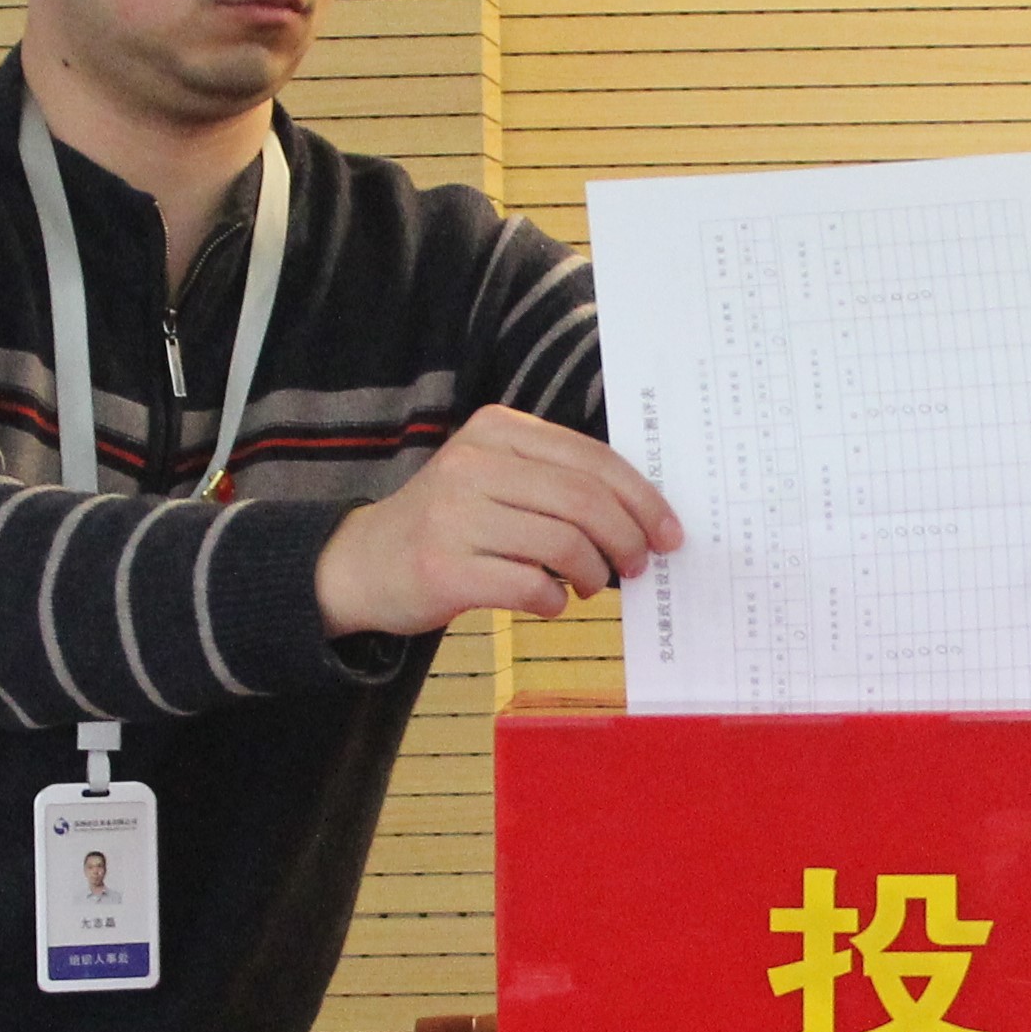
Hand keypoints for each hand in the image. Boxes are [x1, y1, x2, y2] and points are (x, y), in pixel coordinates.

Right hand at [316, 405, 683, 637]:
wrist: (362, 564)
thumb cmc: (448, 523)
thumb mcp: (493, 477)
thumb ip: (555, 482)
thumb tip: (642, 517)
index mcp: (496, 430)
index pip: (592, 459)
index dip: (642, 499)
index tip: (668, 532)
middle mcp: (473, 463)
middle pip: (585, 501)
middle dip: (628, 539)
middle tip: (638, 566)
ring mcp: (455, 516)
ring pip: (564, 543)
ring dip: (592, 573)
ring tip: (589, 586)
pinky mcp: (445, 569)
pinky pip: (530, 586)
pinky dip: (554, 600)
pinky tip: (549, 601)